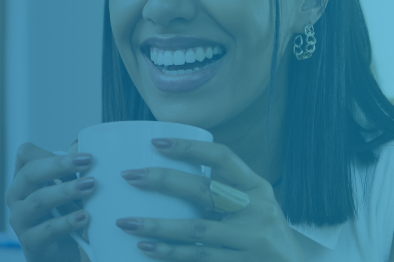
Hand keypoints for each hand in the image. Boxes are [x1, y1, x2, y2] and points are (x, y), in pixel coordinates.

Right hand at [6, 142, 96, 261]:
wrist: (56, 254)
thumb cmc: (60, 216)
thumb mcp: (67, 190)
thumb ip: (71, 170)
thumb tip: (79, 144)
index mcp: (23, 179)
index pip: (26, 155)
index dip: (52, 152)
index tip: (84, 155)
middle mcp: (16, 196)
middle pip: (30, 173)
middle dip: (60, 166)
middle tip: (88, 163)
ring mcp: (20, 219)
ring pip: (39, 200)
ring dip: (66, 191)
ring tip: (90, 186)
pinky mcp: (30, 241)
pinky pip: (48, 229)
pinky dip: (68, 222)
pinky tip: (84, 217)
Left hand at [115, 138, 304, 261]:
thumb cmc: (265, 234)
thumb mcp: (256, 205)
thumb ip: (226, 191)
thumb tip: (174, 175)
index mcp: (257, 187)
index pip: (223, 157)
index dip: (190, 148)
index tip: (157, 143)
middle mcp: (256, 209)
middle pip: (203, 190)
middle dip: (163, 181)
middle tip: (130, 176)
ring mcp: (249, 239)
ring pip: (196, 229)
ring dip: (158, 226)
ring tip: (127, 223)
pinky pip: (199, 257)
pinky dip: (171, 253)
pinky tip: (148, 248)